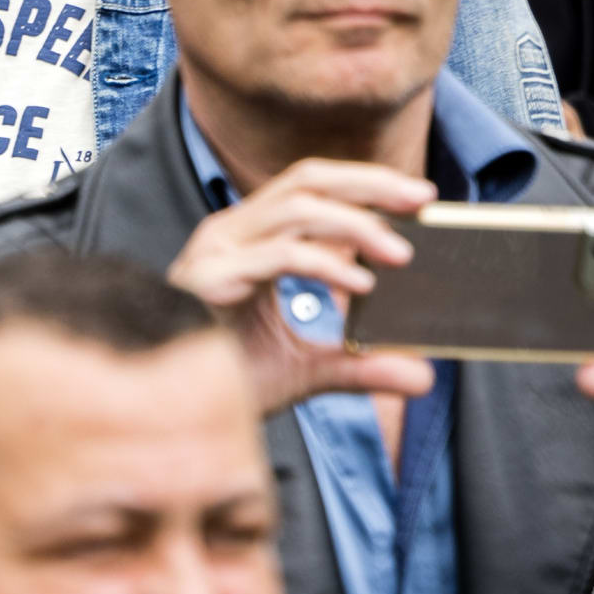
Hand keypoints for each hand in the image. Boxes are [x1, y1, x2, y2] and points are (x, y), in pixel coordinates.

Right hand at [165, 158, 441, 415]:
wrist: (170, 413)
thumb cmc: (224, 379)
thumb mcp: (310, 368)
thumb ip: (363, 366)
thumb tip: (423, 376)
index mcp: (250, 238)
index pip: (311, 188)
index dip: (364, 183)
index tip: (421, 197)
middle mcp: (231, 233)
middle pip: (306, 179)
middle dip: (368, 183)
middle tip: (422, 198)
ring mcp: (217, 251)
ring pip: (296, 208)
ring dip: (356, 223)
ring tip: (402, 253)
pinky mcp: (210, 278)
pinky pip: (279, 256)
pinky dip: (326, 264)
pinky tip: (362, 284)